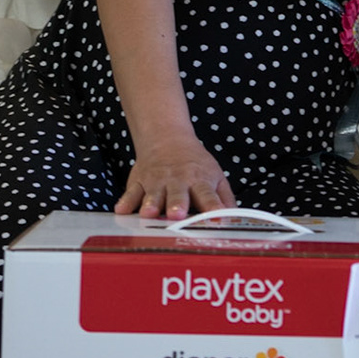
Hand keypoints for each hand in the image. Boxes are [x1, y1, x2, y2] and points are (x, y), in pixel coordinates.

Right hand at [115, 138, 235, 218]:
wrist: (166, 137)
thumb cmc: (195, 164)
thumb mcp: (216, 176)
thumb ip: (224, 199)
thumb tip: (237, 220)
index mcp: (200, 181)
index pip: (208, 196)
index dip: (213, 207)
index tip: (218, 218)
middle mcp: (178, 181)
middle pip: (178, 195)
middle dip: (177, 205)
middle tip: (177, 215)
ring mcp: (157, 181)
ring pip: (153, 194)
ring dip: (152, 204)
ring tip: (149, 214)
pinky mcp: (139, 181)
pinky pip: (131, 192)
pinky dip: (126, 201)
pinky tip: (121, 210)